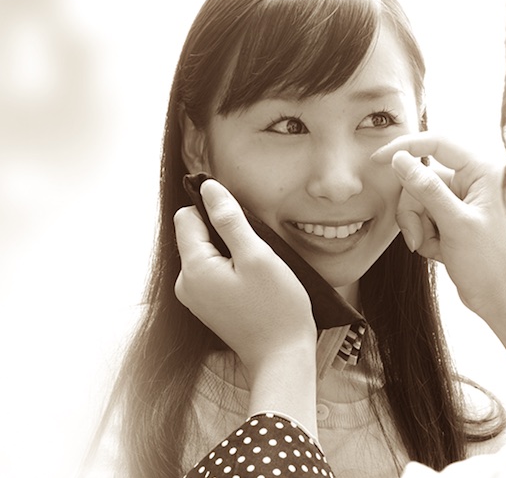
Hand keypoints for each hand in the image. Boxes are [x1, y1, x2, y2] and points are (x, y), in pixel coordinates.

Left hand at [173, 179, 316, 376]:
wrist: (282, 357)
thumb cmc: (276, 308)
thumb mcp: (257, 256)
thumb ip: (229, 219)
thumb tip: (209, 188)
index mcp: (193, 268)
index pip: (187, 216)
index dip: (214, 211)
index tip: (243, 224)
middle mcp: (185, 283)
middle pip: (196, 235)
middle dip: (225, 233)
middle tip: (256, 252)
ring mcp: (195, 297)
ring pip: (207, 253)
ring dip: (231, 252)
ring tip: (257, 270)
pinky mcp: (208, 306)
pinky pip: (213, 272)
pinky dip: (232, 269)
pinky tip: (253, 283)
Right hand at [372, 132, 505, 316]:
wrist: (499, 299)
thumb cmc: (489, 263)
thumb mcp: (454, 224)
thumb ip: (426, 188)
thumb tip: (399, 159)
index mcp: (482, 172)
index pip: (437, 144)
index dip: (404, 148)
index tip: (377, 159)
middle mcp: (472, 181)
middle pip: (420, 179)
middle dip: (413, 210)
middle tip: (416, 237)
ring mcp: (461, 200)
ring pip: (418, 200)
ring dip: (417, 226)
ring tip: (431, 247)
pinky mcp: (452, 217)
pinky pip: (423, 216)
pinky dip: (424, 235)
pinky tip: (440, 252)